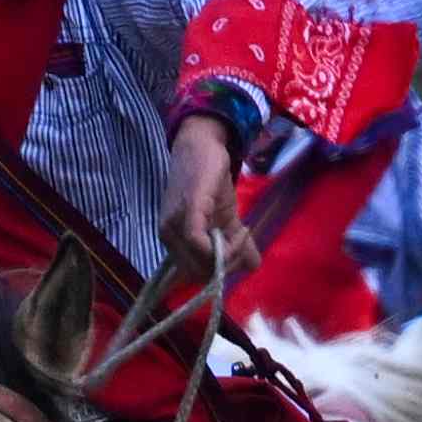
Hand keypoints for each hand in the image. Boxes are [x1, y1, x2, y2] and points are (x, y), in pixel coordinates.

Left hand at [157, 115, 248, 287]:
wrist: (202, 145)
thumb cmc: (209, 181)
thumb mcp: (226, 219)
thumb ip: (236, 244)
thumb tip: (254, 266)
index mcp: (173, 241)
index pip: (193, 276)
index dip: (220, 273)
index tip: (240, 255)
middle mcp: (168, 236)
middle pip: (197, 274)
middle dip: (226, 266)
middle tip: (244, 244)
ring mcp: (175, 224)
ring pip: (200, 263)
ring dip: (229, 256)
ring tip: (243, 234)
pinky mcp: (187, 211)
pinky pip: (199, 244)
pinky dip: (224, 246)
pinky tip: (240, 232)